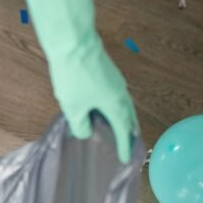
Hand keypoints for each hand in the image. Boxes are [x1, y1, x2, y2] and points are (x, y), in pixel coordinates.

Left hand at [19, 0, 138, 162]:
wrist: (74, 43)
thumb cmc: (74, 77)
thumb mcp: (73, 108)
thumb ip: (80, 125)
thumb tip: (85, 133)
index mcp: (116, 105)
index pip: (123, 131)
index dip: (123, 146)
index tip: (125, 159)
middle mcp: (122, 94)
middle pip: (129, 118)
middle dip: (129, 133)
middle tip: (128, 146)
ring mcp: (116, 82)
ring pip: (123, 106)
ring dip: (122, 120)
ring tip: (118, 131)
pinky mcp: (108, 74)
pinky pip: (115, 97)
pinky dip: (114, 108)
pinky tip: (102, 111)